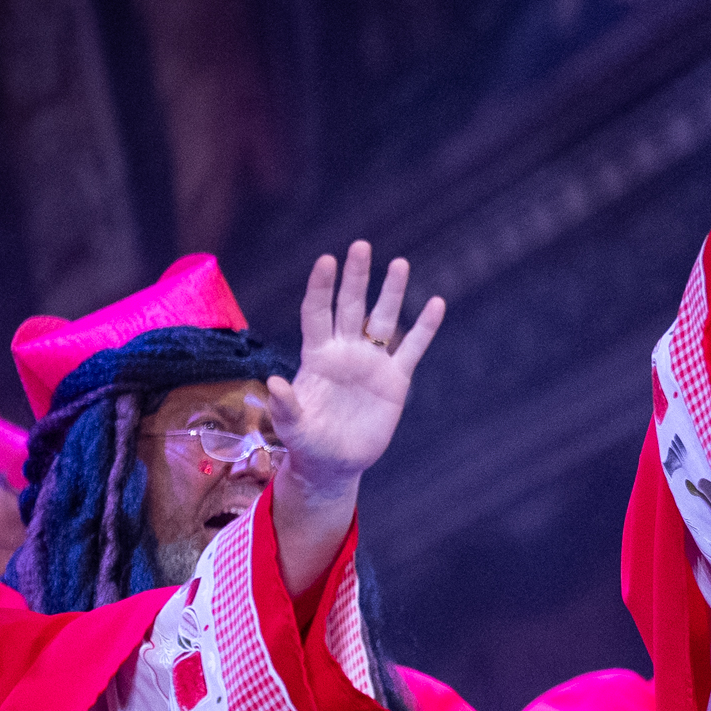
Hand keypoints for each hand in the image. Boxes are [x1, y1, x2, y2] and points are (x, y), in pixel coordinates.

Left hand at [270, 241, 443, 495]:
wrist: (335, 464)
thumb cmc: (307, 444)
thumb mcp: (293, 428)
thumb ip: (285, 406)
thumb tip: (274, 383)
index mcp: (317, 357)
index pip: (317, 313)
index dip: (321, 287)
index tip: (327, 260)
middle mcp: (345, 351)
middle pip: (351, 306)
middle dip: (356, 277)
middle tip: (361, 246)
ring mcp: (372, 363)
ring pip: (383, 320)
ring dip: (392, 292)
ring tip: (400, 263)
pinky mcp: (395, 380)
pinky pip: (413, 348)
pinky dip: (425, 327)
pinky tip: (436, 303)